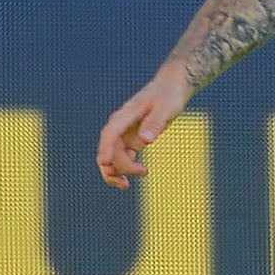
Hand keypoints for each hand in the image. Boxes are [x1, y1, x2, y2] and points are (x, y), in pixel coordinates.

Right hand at [96, 71, 188, 187]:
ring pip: (112, 156)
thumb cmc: (168, 95)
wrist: (170, 89)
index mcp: (126, 114)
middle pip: (109, 149)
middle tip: (126, 182)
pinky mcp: (131, 141)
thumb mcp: (166, 107)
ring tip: (126, 185)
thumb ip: (155, 123)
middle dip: (114, 167)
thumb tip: (145, 140)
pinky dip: (125, 170)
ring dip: (115, 172)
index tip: (104, 162)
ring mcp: (124, 134)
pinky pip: (122, 158)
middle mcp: (121, 125)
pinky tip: (136, 175)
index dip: (105, 148)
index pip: (111, 133)